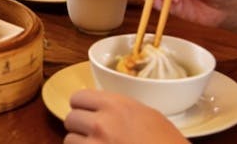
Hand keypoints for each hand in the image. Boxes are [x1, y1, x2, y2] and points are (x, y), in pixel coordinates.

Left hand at [64, 89, 185, 142]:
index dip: (81, 107)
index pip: (79, 97)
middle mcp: (102, 123)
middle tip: (91, 135)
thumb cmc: (167, 142)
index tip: (85, 113)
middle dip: (79, 127)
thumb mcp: (147, 115)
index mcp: (116, 105)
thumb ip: (119, 109)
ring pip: (69, 141)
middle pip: (70, 118)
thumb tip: (99, 109)